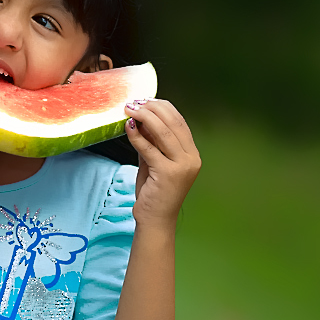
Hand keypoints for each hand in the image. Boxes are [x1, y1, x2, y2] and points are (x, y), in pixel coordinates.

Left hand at [124, 99, 200, 228]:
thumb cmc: (155, 191)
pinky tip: (127, 127)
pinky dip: (136, 135)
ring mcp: (181, 166)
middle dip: (152, 108)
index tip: (145, 100)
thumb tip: (139, 119)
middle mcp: (191, 158)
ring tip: (129, 110)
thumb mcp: (154, 160)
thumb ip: (151, 141)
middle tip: (134, 102)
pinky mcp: (167, 173)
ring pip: (163, 132)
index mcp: (192, 154)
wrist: (155, 219)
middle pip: (172, 122)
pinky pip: (149, 148)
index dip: (162, 107)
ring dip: (144, 117)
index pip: (179, 121)